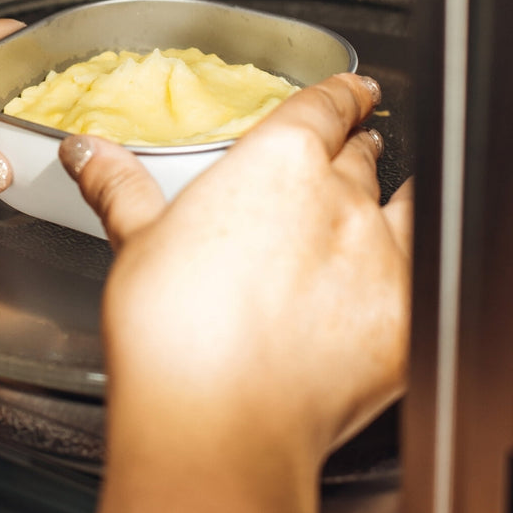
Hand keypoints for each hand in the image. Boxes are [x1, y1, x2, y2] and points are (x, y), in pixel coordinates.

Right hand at [62, 73, 411, 512]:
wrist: (216, 422)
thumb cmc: (172, 331)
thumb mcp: (137, 242)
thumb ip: (120, 185)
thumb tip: (88, 151)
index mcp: (278, 161)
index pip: (328, 104)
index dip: (345, 91)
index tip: (355, 90)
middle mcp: (340, 196)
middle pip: (361, 153)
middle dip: (355, 148)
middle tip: (342, 156)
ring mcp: (382, 255)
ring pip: (401, 202)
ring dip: (388, 195)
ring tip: (371, 207)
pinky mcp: (405, 317)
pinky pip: (425, 269)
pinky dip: (412, 262)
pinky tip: (391, 276)